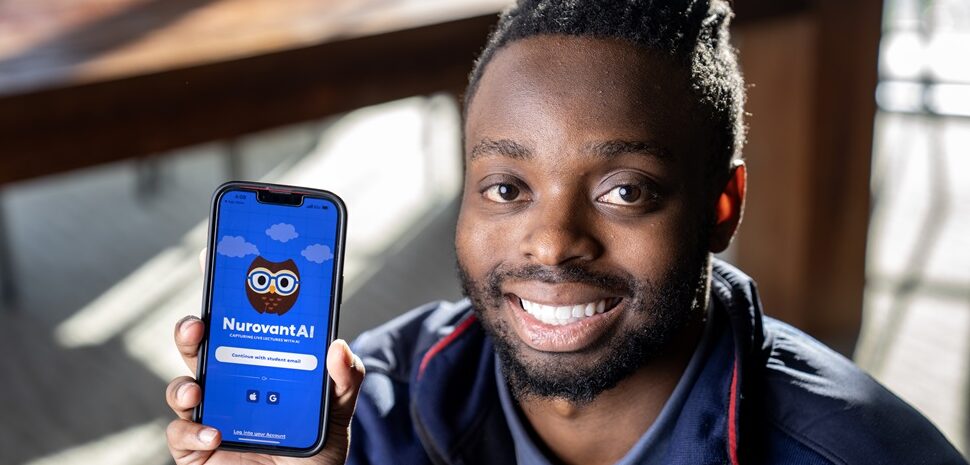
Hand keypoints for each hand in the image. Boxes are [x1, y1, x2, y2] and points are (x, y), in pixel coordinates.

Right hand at [165, 249, 364, 464]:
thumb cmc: (313, 452)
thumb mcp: (337, 412)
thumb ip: (344, 379)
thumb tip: (339, 346)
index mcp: (258, 364)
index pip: (237, 321)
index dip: (223, 288)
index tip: (216, 256)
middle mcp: (229, 385)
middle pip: (200, 346)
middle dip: (191, 328)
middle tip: (199, 325)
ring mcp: (209, 414)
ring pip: (181, 386)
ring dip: (183, 382)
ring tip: (198, 389)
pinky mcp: (196, 449)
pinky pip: (180, 434)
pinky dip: (191, 431)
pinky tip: (213, 434)